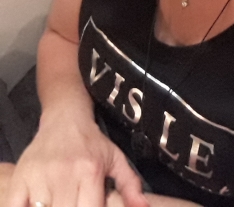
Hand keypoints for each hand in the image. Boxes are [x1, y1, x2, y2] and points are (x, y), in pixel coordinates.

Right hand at [6, 110, 147, 206]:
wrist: (65, 117)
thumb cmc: (91, 143)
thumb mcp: (116, 159)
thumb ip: (130, 185)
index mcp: (90, 172)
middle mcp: (65, 174)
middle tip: (75, 203)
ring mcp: (40, 177)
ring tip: (59, 202)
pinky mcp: (20, 178)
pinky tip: (37, 205)